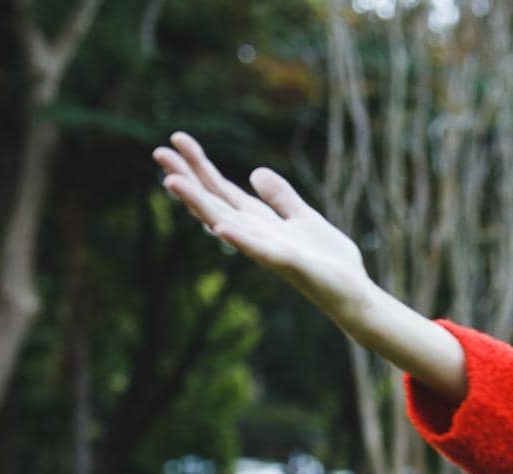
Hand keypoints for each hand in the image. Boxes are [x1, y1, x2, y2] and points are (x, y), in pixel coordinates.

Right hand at [151, 131, 375, 324]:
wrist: (355, 294)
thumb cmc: (330, 262)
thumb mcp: (304, 218)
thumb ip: (280, 198)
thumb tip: (254, 172)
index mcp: (260, 222)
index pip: (222, 190)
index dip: (199, 166)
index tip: (175, 139)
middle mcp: (256, 235)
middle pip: (215, 202)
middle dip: (188, 178)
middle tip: (158, 152)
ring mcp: (268, 250)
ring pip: (226, 224)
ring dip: (199, 205)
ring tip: (171, 182)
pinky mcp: (288, 263)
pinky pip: (259, 251)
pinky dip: (240, 240)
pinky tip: (221, 229)